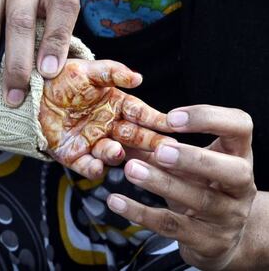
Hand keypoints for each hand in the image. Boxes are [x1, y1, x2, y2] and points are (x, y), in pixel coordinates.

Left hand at [39, 59, 173, 178]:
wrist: (32, 95)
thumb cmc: (61, 79)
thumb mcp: (87, 70)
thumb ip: (112, 72)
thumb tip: (138, 78)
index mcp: (115, 104)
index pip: (140, 113)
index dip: (156, 119)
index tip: (172, 125)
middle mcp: (108, 126)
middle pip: (134, 136)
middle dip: (150, 144)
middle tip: (165, 150)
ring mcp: (93, 142)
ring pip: (112, 153)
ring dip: (116, 154)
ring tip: (116, 150)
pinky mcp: (75, 156)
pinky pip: (88, 166)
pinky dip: (94, 168)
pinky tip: (97, 165)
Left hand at [107, 105, 256, 269]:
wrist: (217, 235)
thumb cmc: (201, 187)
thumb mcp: (187, 164)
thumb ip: (158, 146)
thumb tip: (121, 130)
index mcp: (238, 154)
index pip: (239, 126)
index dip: (209, 118)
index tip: (171, 118)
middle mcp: (241, 185)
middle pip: (230, 170)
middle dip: (193, 158)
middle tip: (160, 150)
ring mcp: (229, 216)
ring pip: (199, 199)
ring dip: (162, 183)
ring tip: (131, 169)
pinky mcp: (208, 241)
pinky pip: (172, 225)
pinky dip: (141, 213)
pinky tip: (116, 201)